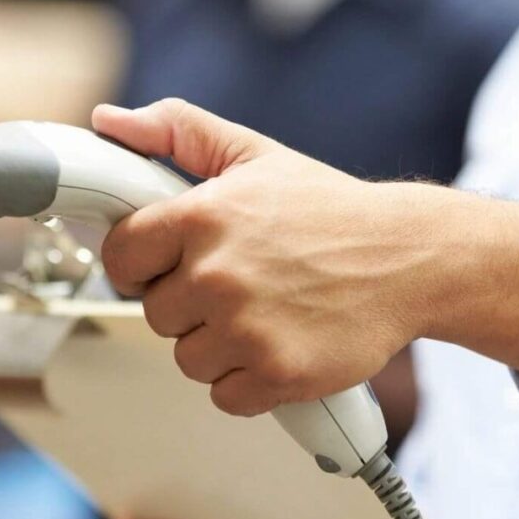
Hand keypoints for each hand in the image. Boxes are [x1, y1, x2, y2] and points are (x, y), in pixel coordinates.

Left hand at [92, 98, 443, 416]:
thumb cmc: (331, 209)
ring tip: (266, 312)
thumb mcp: (253, 154)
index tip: (171, 262)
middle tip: (240, 282)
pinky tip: (280, 344)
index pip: (120, 258)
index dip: (143, 263)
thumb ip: (177, 131)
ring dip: (219, 346)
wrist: (409, 258)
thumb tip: (109, 121)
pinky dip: (250, 381)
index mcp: (203, 216)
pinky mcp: (277, 374)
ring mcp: (247, 329)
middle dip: (190, 304)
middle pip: (156, 313)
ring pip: (188, 359)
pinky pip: (225, 396)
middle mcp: (218, 274)